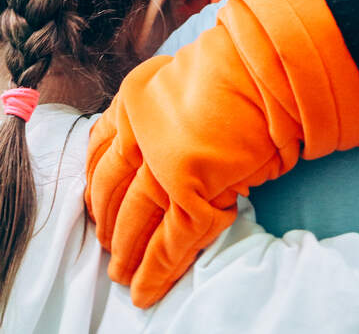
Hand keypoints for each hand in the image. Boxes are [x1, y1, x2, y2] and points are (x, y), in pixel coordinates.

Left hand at [85, 64, 242, 307]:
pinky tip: (145, 290)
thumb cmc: (237, 68)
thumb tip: (156, 147)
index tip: (92, 201)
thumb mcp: (180, 77)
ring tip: (120, 274)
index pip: (100, 150)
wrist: (266, 69)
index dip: (94, 182)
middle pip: (110, 189)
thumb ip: (160, 112)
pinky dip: (156, 270)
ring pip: (133, 220)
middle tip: (104, 243)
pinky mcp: (190, 196)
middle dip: (106, 220)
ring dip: (126, 251)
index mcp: (132, 101)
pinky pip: (168, 241)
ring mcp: (162, 166)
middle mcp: (138, 134)